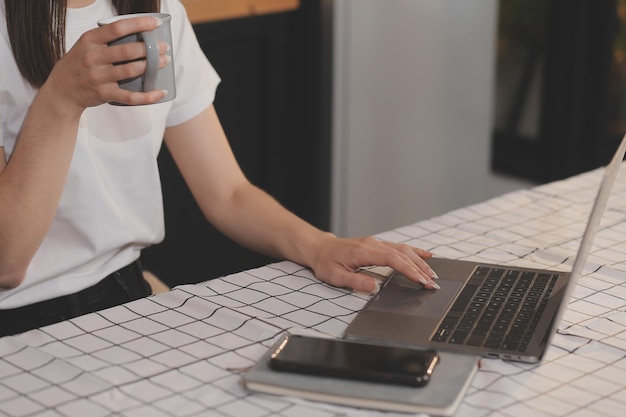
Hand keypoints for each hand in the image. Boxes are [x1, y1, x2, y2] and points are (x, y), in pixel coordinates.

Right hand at [41, 16, 169, 111]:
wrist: (61, 90)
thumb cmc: (79, 64)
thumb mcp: (86, 45)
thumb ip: (106, 39)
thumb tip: (138, 32)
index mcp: (90, 40)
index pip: (117, 28)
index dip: (139, 24)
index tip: (155, 23)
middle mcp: (93, 57)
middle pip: (128, 51)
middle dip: (150, 48)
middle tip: (164, 47)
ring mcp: (98, 77)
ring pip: (131, 71)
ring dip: (152, 66)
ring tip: (164, 61)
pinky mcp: (104, 94)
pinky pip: (130, 96)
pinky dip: (148, 96)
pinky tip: (160, 92)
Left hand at [308, 234, 439, 293]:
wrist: (320, 248)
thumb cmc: (326, 262)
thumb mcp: (334, 275)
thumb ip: (354, 281)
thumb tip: (373, 287)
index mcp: (363, 251)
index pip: (392, 259)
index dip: (408, 270)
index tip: (420, 280)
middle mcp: (373, 244)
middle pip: (402, 254)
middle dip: (420, 268)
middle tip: (432, 282)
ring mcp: (376, 243)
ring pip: (403, 250)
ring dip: (420, 261)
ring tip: (433, 274)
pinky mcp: (377, 245)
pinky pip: (399, 247)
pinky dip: (415, 252)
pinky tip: (426, 256)